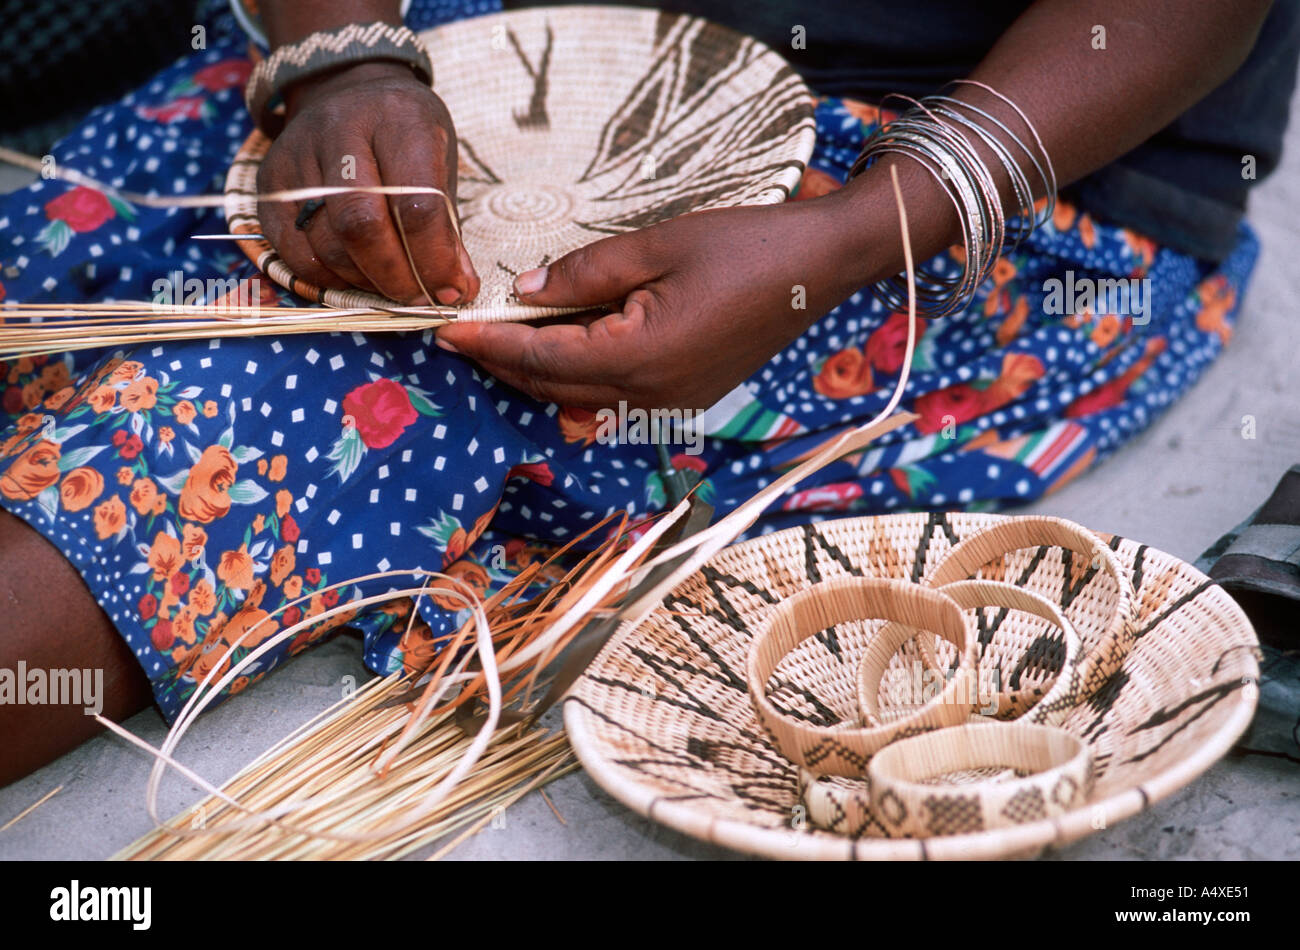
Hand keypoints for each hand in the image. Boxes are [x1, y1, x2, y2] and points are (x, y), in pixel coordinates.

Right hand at [257, 61, 478, 304]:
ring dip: (364, 283)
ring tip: (391, 288)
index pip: (417, 206)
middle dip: (396, 278)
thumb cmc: (404, 138)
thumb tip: (456, 290)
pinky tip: (354, 278)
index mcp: (400, 119)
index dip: (435, 260)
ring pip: (326, 244)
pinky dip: (328, 280)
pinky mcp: (269, 182)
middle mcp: (341, 129)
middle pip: (362, 225)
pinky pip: (294, 252)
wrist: (346, 91)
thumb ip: (446, 230)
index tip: (452, 290)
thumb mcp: (439, 165)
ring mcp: (298, 153)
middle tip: (419, 299)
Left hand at [434, 192, 879, 410]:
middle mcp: (650, 395)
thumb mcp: (656, 246)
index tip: (445, 328)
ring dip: (537, 371)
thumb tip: (525, 290)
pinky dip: (577, 375)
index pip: (540, 355)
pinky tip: (562, 346)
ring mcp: (672, 402)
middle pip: (553, 386)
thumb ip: (583, 273)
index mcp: (638, 358)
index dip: (489, 342)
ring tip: (499, 340)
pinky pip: (613, 395)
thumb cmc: (744, 245)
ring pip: (580, 396)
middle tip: (461, 335)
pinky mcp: (687, 396)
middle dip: (502, 362)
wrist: (820, 266)